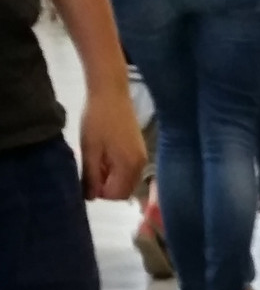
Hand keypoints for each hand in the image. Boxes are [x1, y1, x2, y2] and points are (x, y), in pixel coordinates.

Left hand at [80, 83, 146, 200]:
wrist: (111, 92)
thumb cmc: (97, 119)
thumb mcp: (89, 150)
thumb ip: (91, 176)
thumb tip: (90, 197)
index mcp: (129, 166)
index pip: (116, 195)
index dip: (99, 192)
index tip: (87, 177)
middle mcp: (141, 165)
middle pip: (124, 191)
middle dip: (107, 187)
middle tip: (91, 171)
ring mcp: (142, 157)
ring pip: (126, 181)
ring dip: (111, 178)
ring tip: (97, 160)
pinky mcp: (139, 149)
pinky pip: (129, 170)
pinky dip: (117, 170)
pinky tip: (105, 154)